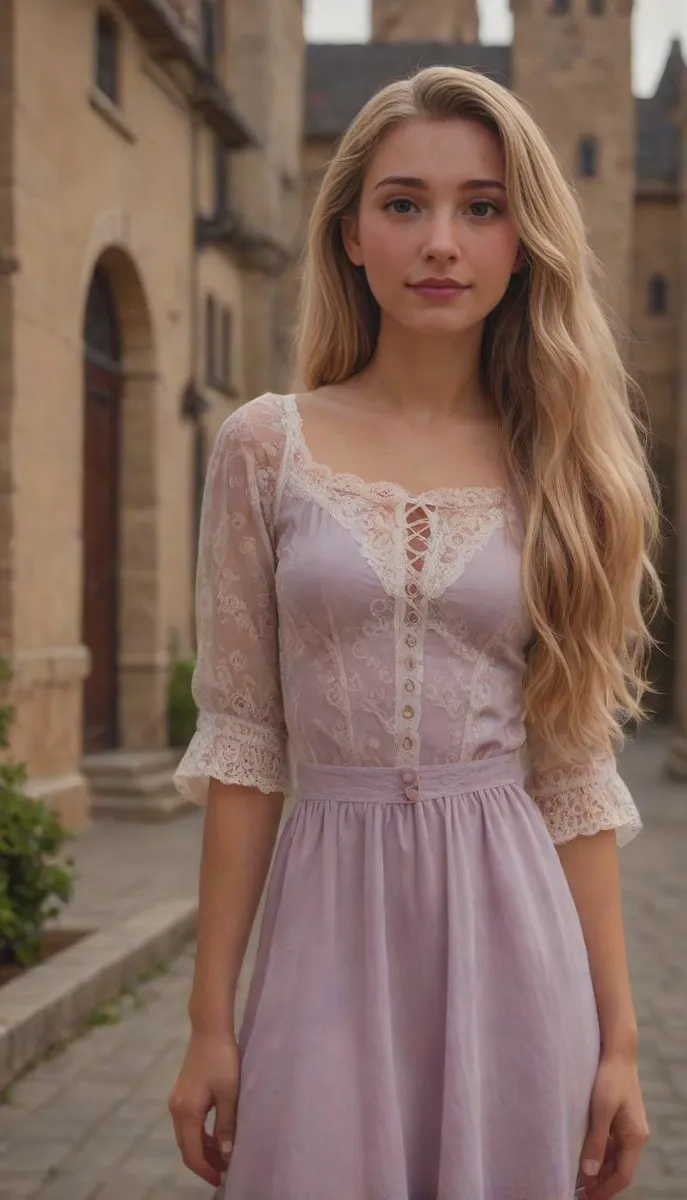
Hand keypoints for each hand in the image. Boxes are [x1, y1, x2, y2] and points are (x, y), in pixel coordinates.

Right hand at [168, 1030, 240, 1187]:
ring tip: (222, 1157)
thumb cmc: (222, 1059)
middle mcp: (176, 1109)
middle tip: (224, 1171)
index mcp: (187, 1112)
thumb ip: (226, 1125)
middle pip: (186, 1147)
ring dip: (202, 1149)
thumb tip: (225, 1155)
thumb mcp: (229, 1094)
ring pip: (186, 1136)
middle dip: (204, 1162)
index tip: (221, 1180)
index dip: (206, 1170)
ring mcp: (176, 1101)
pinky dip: (199, 1135)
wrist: (209, 1030)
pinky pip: (187, 1124)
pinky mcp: (181, 1094)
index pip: (192, 1152)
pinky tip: (215, 1136)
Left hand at [577, 1052, 649, 1197]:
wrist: (617, 1052)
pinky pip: (612, 1145)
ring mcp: (629, 1127)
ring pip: (615, 1158)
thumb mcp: (600, 1111)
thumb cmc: (609, 1078)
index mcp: (634, 1137)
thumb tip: (589, 1174)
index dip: (604, 1190)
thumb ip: (595, 1142)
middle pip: (620, 1170)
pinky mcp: (621, 1119)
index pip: (622, 1176)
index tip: (585, 1198)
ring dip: (599, 1170)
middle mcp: (635, 1136)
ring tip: (578, 1177)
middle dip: (601, 1183)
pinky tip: (584, 1155)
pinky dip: (600, 1155)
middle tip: (578, 1191)